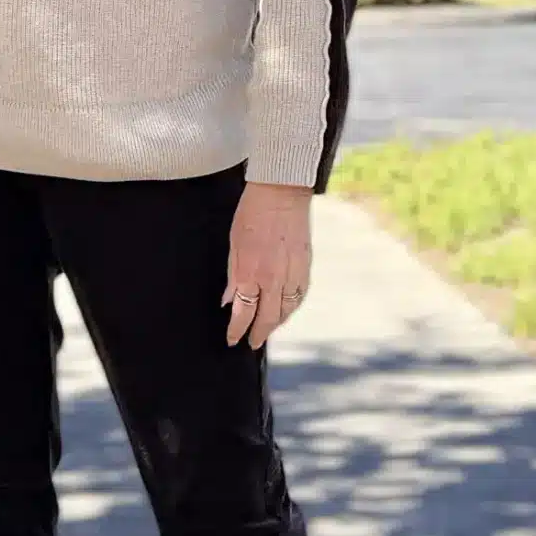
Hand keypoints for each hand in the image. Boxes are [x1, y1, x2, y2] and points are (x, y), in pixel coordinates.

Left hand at [223, 181, 312, 349]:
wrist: (281, 193)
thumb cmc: (252, 214)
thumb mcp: (233, 244)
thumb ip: (233, 275)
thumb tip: (229, 300)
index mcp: (250, 272)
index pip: (244, 313)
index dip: (237, 330)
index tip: (233, 339)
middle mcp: (273, 278)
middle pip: (267, 318)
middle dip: (258, 334)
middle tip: (252, 343)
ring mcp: (292, 274)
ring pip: (286, 311)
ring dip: (276, 324)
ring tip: (267, 329)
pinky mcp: (306, 267)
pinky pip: (299, 296)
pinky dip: (292, 308)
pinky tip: (286, 311)